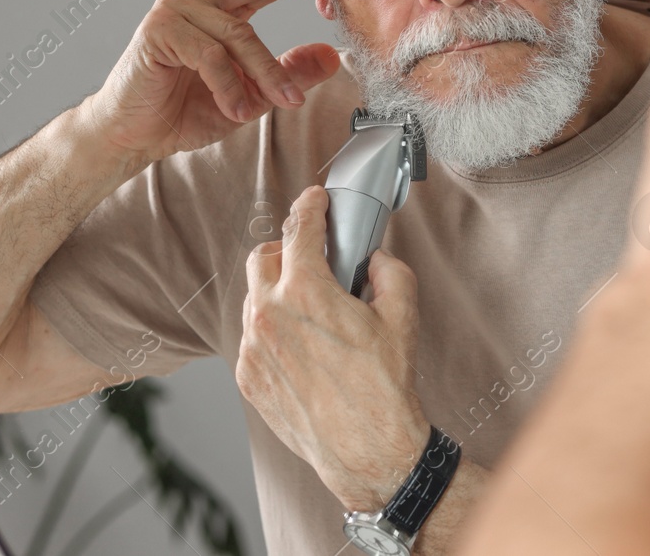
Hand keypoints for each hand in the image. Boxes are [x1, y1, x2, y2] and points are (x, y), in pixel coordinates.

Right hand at [81, 0, 342, 165]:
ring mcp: (174, 12)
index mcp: (218, 5)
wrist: (134, 136)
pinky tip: (236, 108)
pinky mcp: (159, 33)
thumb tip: (330, 56)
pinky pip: (209, 56)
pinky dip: (228, 85)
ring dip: (266, 73)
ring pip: (238, 34)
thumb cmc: (183, 109)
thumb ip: (288, 72)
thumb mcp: (251, 94)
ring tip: (284, 101)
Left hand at [236, 186, 431, 510]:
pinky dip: (272, 329)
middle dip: (286, 248)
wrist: (368, 449)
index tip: (314, 200)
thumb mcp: (402, 315)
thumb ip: (388, 270)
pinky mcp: (248, 377)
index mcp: (306, 291)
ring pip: (254, 297)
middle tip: (313, 257)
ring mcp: (252, 348)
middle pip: (263, 256)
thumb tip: (373, 259)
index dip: (309, 206)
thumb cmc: (384, 387)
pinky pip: (252, 336)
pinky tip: (301, 343)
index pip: (299, 228)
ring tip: (310, 306)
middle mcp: (269, 315)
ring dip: (278, 290)